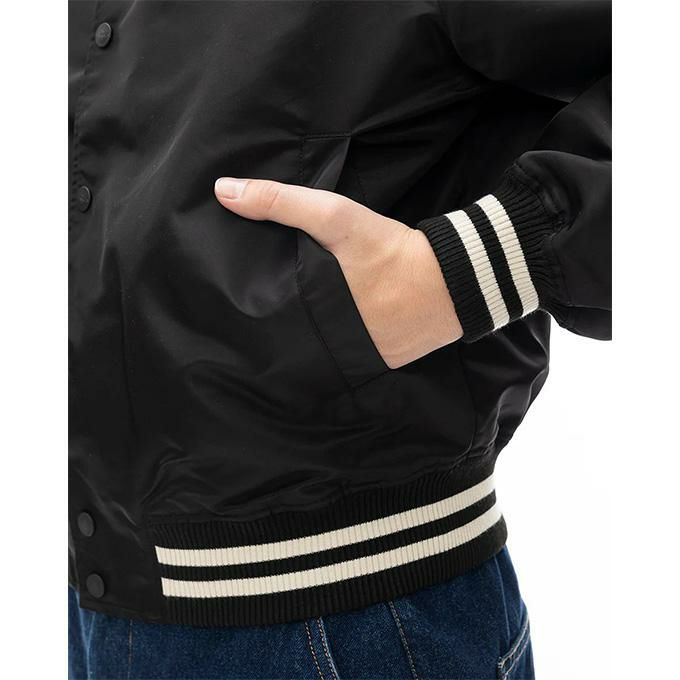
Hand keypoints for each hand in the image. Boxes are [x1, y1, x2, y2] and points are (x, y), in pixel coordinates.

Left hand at [214, 178, 461, 367]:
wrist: (453, 282)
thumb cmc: (389, 249)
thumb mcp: (335, 218)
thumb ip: (280, 202)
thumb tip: (223, 190)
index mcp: (310, 311)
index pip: (264, 319)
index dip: (248, 310)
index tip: (231, 302)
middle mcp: (328, 344)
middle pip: (290, 337)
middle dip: (279, 325)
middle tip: (262, 313)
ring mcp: (356, 360)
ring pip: (319, 351)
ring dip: (310, 337)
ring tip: (299, 321)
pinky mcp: (380, 364)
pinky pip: (350, 358)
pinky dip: (341, 345)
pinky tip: (339, 330)